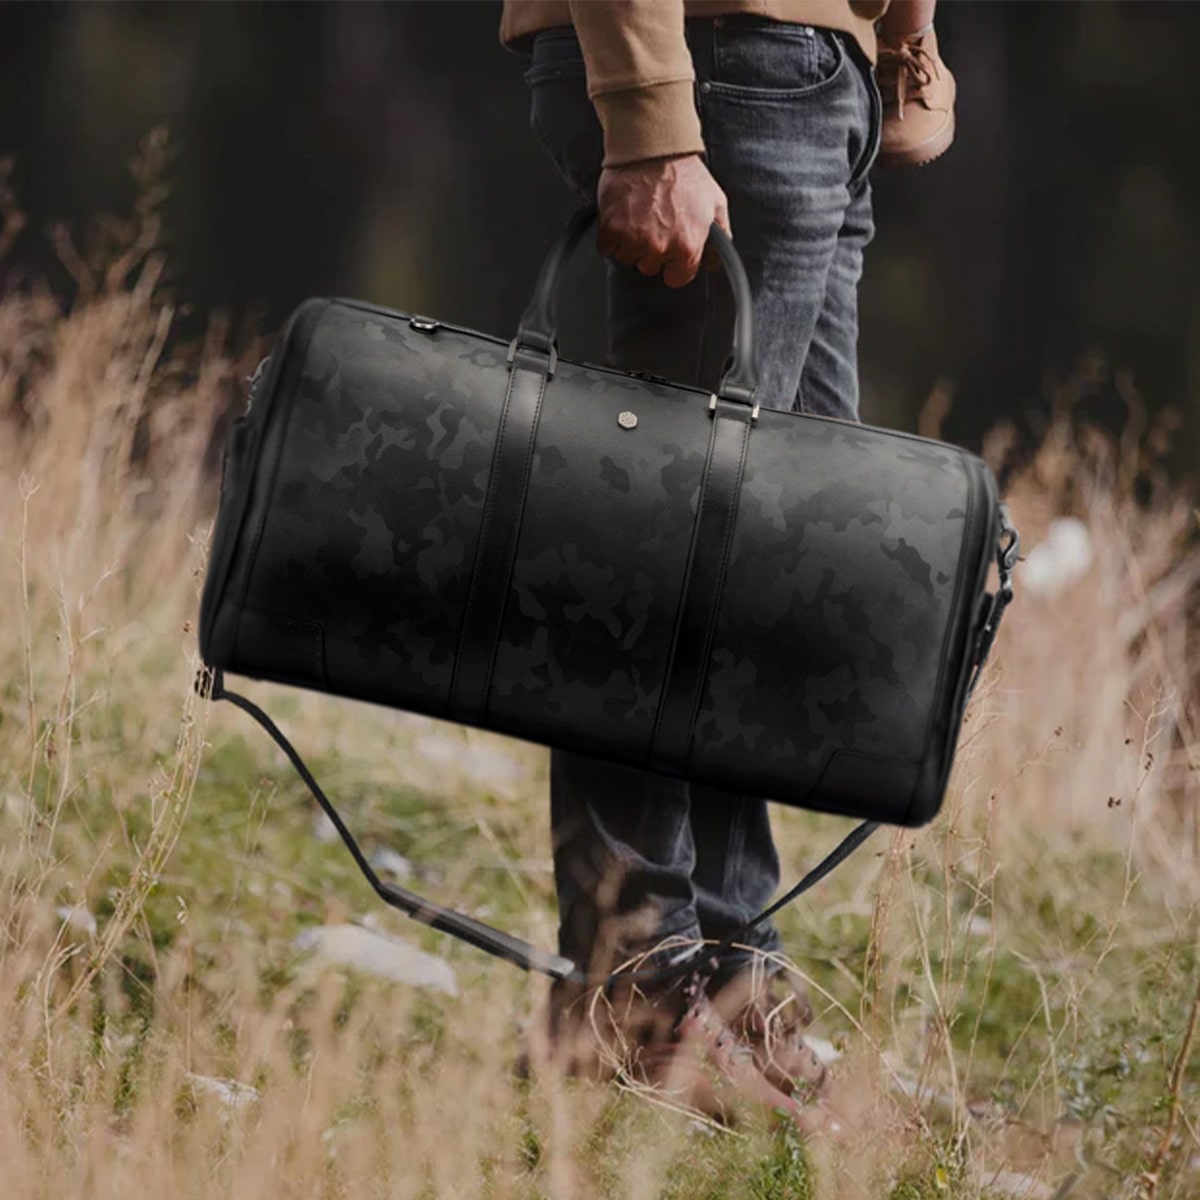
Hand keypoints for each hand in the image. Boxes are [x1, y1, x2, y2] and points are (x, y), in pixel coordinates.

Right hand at [596, 154, 730, 288]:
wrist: (652, 147)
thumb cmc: (684, 172)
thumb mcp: (715, 201)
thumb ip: (720, 234)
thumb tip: (715, 260)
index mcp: (687, 246)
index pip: (677, 278)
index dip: (674, 265)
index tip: (670, 253)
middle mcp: (659, 247)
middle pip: (649, 267)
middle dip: (651, 250)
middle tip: (654, 223)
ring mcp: (633, 239)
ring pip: (627, 258)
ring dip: (630, 243)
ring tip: (638, 216)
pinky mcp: (610, 229)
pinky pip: (606, 248)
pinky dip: (610, 236)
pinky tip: (621, 217)